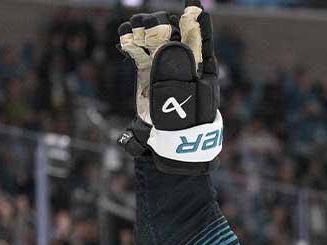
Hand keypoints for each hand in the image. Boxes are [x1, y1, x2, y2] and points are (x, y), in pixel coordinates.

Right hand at [117, 1, 222, 174]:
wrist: (170, 149)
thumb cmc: (185, 127)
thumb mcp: (185, 100)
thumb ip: (178, 72)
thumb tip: (171, 42)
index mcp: (202, 68)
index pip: (201, 38)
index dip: (197, 19)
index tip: (193, 4)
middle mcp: (184, 65)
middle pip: (174, 33)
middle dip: (162, 23)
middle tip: (147, 26)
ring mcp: (164, 69)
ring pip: (154, 40)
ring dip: (144, 29)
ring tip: (133, 27)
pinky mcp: (147, 76)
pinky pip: (139, 53)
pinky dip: (131, 42)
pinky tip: (124, 35)